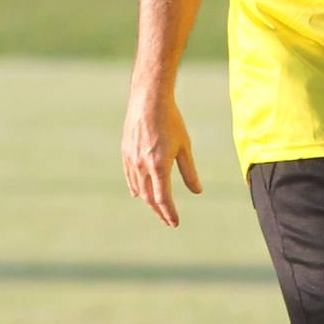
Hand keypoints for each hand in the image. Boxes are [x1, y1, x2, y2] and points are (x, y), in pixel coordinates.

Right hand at [122, 91, 201, 226]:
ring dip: (148, 201)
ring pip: (139, 188)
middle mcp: (143, 166)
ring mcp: (132, 160)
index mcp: (159, 166)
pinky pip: (130, 177)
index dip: (169, 213)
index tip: (175, 223)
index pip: (163, 198)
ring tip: (157, 209)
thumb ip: (189, 171)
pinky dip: (135, 188)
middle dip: (159, 211)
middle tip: (168, 221)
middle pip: (149, 198)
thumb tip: (197, 191)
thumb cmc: (171, 121)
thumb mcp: (184, 147)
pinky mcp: (126, 153)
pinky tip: (138, 194)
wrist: (148, 100)